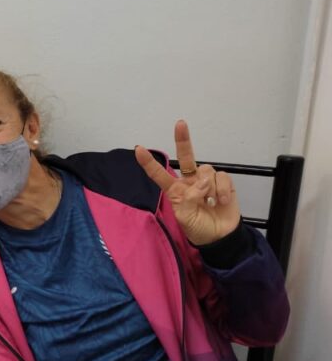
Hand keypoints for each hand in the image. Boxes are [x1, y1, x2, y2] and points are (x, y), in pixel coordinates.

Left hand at [136, 120, 240, 245]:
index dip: (149, 163)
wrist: (219, 236)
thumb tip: (202, 181)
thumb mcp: (184, 217)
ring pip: (206, 171)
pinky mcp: (223, 183)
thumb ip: (188, 198)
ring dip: (210, 188)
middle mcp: (189, 181)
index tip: (138, 149)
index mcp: (175, 190)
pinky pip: (221, 177)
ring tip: (211, 203)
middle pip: (186, 157)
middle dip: (183, 139)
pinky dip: (222, 190)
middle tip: (180, 123)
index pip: (159, 174)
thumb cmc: (197, 227)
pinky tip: (222, 202)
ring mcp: (206, 181)